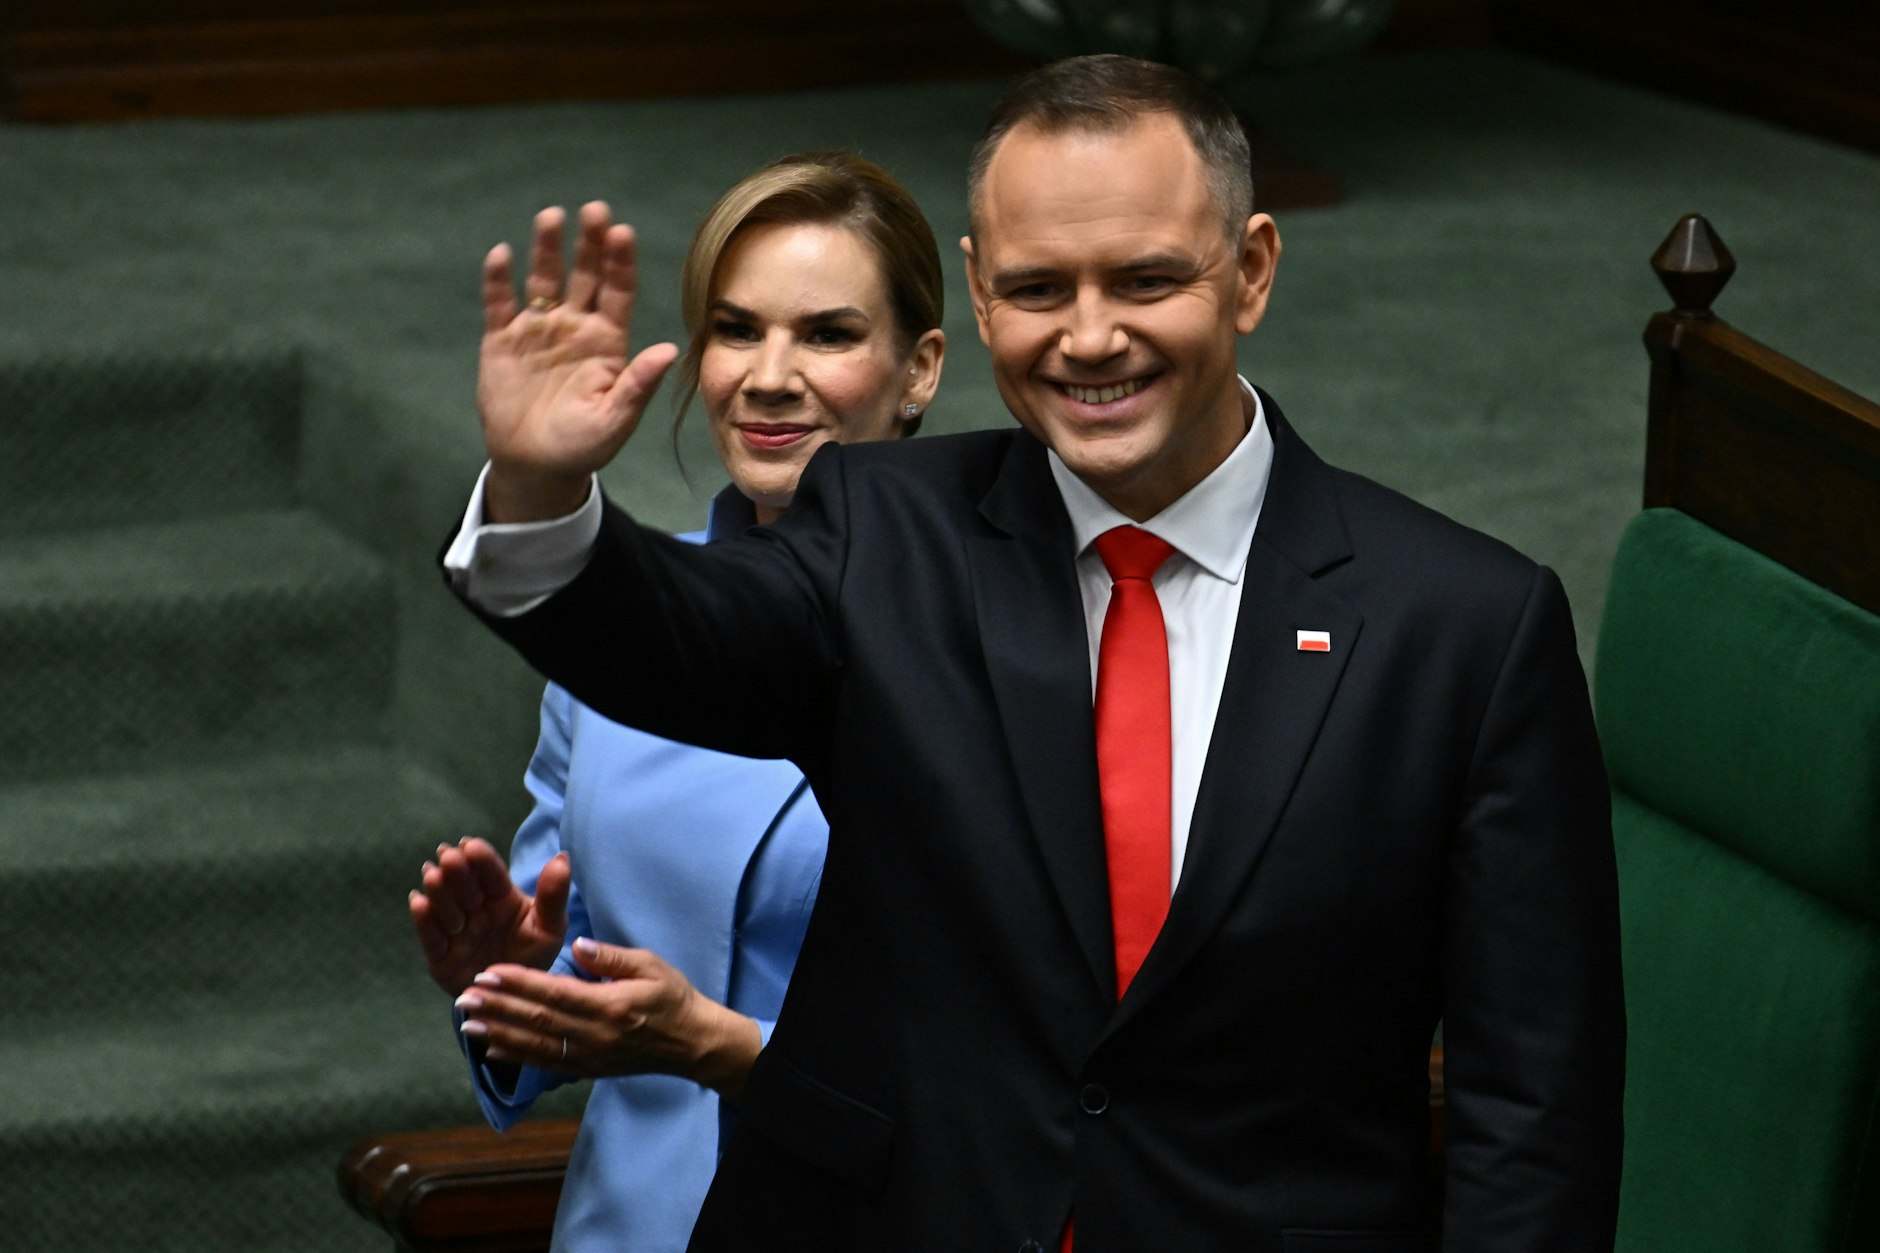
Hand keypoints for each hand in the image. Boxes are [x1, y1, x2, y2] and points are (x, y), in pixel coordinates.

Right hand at [409, 837, 570, 996]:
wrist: (517, 998)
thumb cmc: (534, 953)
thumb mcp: (550, 927)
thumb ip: (553, 896)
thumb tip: (563, 856)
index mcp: (501, 897)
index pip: (491, 875)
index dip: (481, 860)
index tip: (471, 845)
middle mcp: (475, 910)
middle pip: (464, 887)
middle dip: (457, 871)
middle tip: (449, 856)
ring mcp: (457, 932)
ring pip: (445, 908)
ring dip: (439, 891)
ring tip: (433, 874)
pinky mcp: (441, 957)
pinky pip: (431, 937)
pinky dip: (423, 920)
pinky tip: (417, 901)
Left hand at [454, 937, 764, 1098]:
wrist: (692, 1043)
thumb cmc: (672, 997)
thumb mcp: (650, 965)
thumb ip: (611, 957)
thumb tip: (578, 946)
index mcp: (610, 1006)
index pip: (554, 993)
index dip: (518, 984)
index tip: (488, 972)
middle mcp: (595, 1036)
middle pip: (537, 1021)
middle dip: (497, 1008)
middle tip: (464, 997)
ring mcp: (590, 1057)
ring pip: (535, 1046)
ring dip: (498, 1034)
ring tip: (466, 1024)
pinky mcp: (588, 1070)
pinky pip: (546, 1064)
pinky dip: (516, 1057)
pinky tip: (491, 1050)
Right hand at [478, 201, 681, 521]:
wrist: (536, 465)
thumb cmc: (584, 445)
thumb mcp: (616, 418)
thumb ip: (639, 383)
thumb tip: (669, 350)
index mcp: (607, 340)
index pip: (617, 291)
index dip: (620, 261)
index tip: (622, 232)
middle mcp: (575, 326)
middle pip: (584, 274)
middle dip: (589, 242)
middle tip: (594, 209)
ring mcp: (538, 329)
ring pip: (542, 279)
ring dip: (547, 249)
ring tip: (552, 217)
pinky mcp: (502, 340)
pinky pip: (499, 303)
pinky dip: (498, 279)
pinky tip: (501, 255)